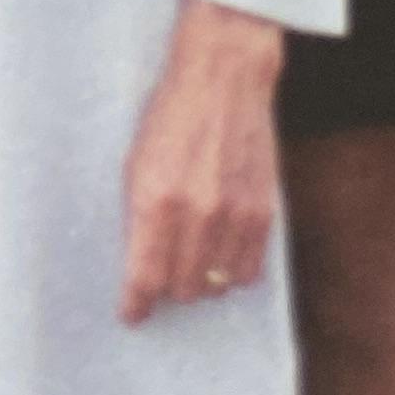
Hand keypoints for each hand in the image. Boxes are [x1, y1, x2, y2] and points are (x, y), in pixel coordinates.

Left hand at [119, 0, 282, 323]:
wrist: (223, 79)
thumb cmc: (169, 117)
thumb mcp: (134, 162)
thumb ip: (138, 216)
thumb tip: (139, 265)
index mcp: (154, 199)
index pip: (144, 277)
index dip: (136, 303)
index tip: (131, 314)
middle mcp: (196, 213)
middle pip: (182, 289)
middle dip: (167, 289)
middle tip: (161, 276)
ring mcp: (233, 215)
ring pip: (216, 285)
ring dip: (201, 281)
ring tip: (190, 260)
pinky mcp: (263, 212)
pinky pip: (250, 271)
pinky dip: (233, 271)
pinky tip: (220, 255)